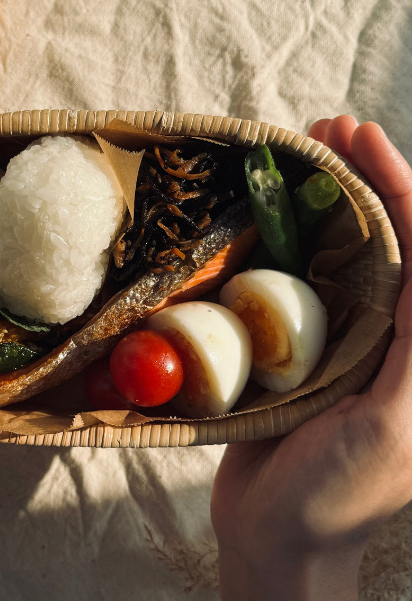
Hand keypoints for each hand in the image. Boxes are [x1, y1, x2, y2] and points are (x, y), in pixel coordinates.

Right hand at [211, 116, 411, 599]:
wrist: (270, 532)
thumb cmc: (333, 495)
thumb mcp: (391, 429)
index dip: (400, 188)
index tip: (361, 140)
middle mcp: (386, 334)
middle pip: (384, 238)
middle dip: (365, 177)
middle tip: (325, 130)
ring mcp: (340, 338)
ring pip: (339, 252)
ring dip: (323, 201)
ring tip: (297, 155)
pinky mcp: (297, 348)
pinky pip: (295, 283)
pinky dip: (284, 242)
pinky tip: (264, 217)